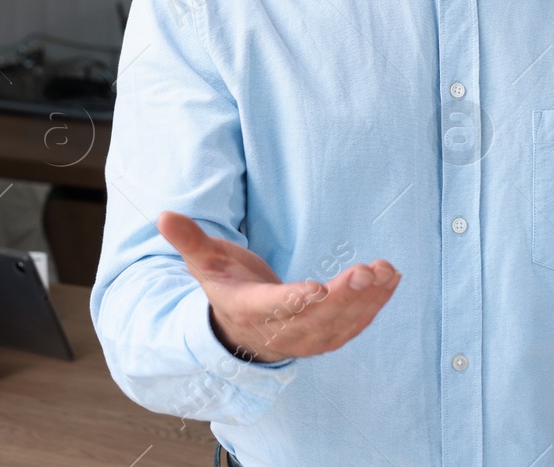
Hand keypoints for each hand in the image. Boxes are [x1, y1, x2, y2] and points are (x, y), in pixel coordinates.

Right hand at [157, 211, 400, 363]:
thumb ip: (188, 239)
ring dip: (366, 300)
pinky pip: (354, 326)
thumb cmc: (225, 286)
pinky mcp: (326, 337)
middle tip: (365, 271)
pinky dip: (374, 306)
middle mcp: (281, 330)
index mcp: (249, 310)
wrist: (238, 331)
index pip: (274, 308)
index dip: (295, 301)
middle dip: (343, 297)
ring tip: (384, 271)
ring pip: (340, 324)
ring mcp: (306, 338)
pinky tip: (390, 280)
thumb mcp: (204, 262)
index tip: (317, 288)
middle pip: (315, 318)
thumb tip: (163, 215)